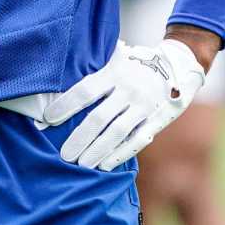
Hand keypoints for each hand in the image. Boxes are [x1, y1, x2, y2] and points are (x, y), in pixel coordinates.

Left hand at [44, 39, 204, 170]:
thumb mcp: (116, 59)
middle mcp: (129, 89)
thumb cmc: (135, 63)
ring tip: (82, 164)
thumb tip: (59, 85)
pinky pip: (138, 140)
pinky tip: (105, 164)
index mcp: (114, 72)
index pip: (85, 91)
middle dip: (79, 137)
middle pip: (99, 117)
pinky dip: (120, 153)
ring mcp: (144, 105)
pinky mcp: (157, 119)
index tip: (48, 120)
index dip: (65, 106)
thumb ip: (95, 75)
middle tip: (64, 154)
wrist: (176, 64)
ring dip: (97, 150)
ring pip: (117, 132)